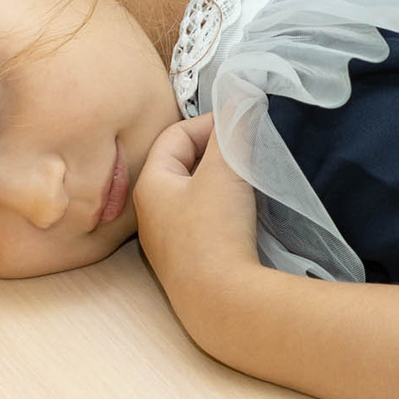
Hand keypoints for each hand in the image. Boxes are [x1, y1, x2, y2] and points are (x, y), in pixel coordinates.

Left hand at [134, 113, 261, 338]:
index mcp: (149, 186)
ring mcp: (168, 243)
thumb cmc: (215, 231)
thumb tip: (242, 94)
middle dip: (215, 152)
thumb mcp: (226, 170)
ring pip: (194, 196)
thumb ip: (233, 129)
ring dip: (221, 182)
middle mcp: (150, 215)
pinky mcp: (189, 265)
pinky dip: (223, 210)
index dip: (210, 123)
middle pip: (182, 165)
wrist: (223, 304)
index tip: (243, 124)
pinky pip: (203, 223)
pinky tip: (246, 215)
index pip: (174, 135)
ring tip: (249, 178)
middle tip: (248, 148)